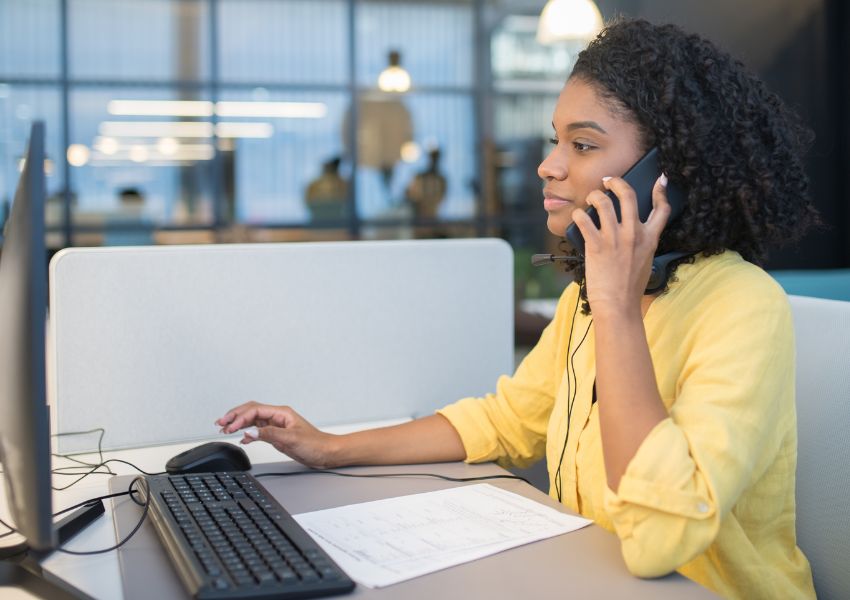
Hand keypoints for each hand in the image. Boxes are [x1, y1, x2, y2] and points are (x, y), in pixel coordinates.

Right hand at [215, 402, 339, 468]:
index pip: (255, 410)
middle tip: (220, 423)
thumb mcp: (291, 438)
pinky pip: (258, 430)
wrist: (326, 453)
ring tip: (225, 428)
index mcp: (281, 413)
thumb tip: (250, 432)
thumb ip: (269, 434)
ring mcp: (276, 425)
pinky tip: (242, 437)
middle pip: (251, 411)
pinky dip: (247, 432)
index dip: (240, 417)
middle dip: (234, 416)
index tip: (230, 427)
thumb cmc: (315, 444)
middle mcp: (277, 416)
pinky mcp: (277, 435)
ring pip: (252, 420)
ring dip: (239, 423)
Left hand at [571, 174, 670, 314]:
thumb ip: (642, 243)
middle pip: (628, 195)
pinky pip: (583, 219)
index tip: (659, 180)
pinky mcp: (596, 245)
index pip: (662, 210)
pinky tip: (577, 217)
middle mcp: (634, 234)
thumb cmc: (629, 288)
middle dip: (616, 182)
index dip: (661, 191)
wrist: (618, 305)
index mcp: (650, 238)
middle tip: (608, 181)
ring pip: (602, 202)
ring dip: (593, 196)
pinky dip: (578, 215)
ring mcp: (614, 238)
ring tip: (590, 198)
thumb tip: (633, 229)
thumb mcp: (645, 261)